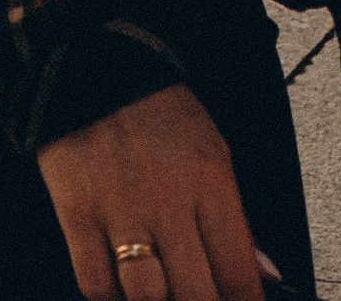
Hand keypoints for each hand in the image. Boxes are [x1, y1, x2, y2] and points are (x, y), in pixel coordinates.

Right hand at [36, 83, 278, 299]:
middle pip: (196, 294)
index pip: (238, 271)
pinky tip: (122, 296)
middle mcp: (166, 199)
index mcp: (209, 181)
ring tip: (165, 299)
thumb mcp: (213, 150)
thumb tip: (263, 274)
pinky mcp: (77, 212)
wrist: (94, 63)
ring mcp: (119, 208)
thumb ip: (237, 220)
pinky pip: (95, 283)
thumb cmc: (157, 111)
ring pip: (146, 298)